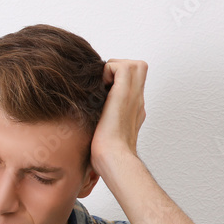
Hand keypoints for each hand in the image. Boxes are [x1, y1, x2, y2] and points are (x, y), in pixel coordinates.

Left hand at [90, 59, 147, 177]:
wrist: (113, 158)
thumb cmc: (106, 154)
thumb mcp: (103, 133)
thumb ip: (101, 121)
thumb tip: (85, 119)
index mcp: (133, 109)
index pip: (133, 81)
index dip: (118, 77)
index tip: (102, 88)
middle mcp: (136, 101)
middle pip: (138, 68)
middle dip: (119, 68)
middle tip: (103, 82)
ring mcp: (133, 97)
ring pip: (134, 65)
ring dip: (114, 68)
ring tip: (101, 84)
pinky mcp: (124, 95)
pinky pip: (121, 67)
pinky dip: (109, 70)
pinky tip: (99, 87)